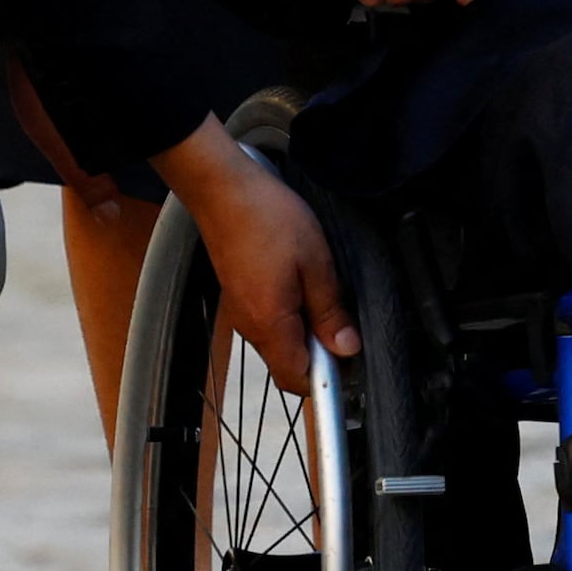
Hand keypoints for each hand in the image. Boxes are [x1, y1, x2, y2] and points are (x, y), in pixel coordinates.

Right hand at [152, 117, 357, 391]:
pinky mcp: (238, 298)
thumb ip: (330, 311)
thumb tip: (347, 348)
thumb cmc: (268, 219)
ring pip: (278, 343)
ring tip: (320, 292)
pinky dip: (288, 316)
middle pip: (287, 364)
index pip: (297, 381)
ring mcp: (240, 314)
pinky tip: (300, 283)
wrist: (222, 189)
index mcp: (270, 324)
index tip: (349, 356)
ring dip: (304, 331)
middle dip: (318, 352)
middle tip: (340, 317)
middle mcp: (250, 328)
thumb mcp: (315, 262)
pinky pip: (267, 323)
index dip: (326, 378)